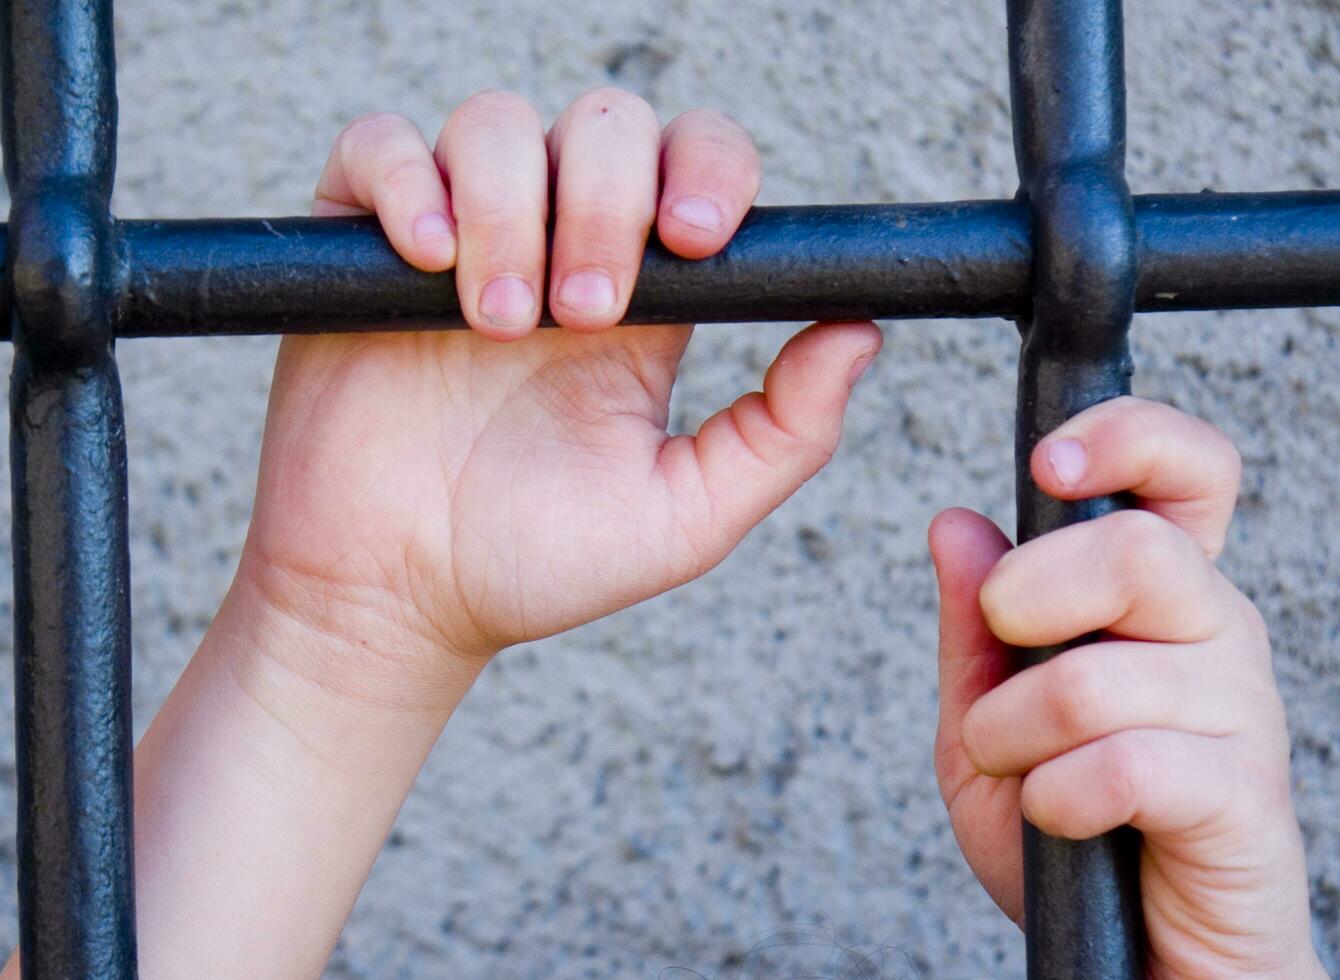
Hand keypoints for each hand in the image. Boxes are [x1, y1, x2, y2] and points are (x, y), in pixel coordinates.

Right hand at [240, 88, 881, 710]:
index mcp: (646, 302)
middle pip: (606, 124)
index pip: (694, 165)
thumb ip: (785, 431)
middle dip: (605, 203)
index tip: (693, 240)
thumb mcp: (686, 515)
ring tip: (503, 324)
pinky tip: (427, 262)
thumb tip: (862, 331)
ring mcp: (460, 242)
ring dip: (509, 209)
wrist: (397, 600)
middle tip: (585, 317)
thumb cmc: (536, 562)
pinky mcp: (361, 248)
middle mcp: (556, 250)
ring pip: (497, 123)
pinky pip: (381, 147)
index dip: (706, 170)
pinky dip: (408, 182)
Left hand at [929, 397, 1323, 977]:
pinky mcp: (1243, 799)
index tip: (1049, 463)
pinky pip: (1122, 765)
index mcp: (1158, 596)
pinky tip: (1062, 817)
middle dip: (1029, 598)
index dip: (1130, 439)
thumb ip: (973, 627)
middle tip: (1004, 650)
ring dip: (1015, 732)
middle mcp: (1215, 633)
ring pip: (1097, 674)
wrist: (1129, 958)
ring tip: (1020, 768)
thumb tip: (958, 523)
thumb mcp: (987, 719)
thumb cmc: (1066, 827)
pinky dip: (1055, 798)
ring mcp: (1240, 714)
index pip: (1188, 472)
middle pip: (1137, 551)